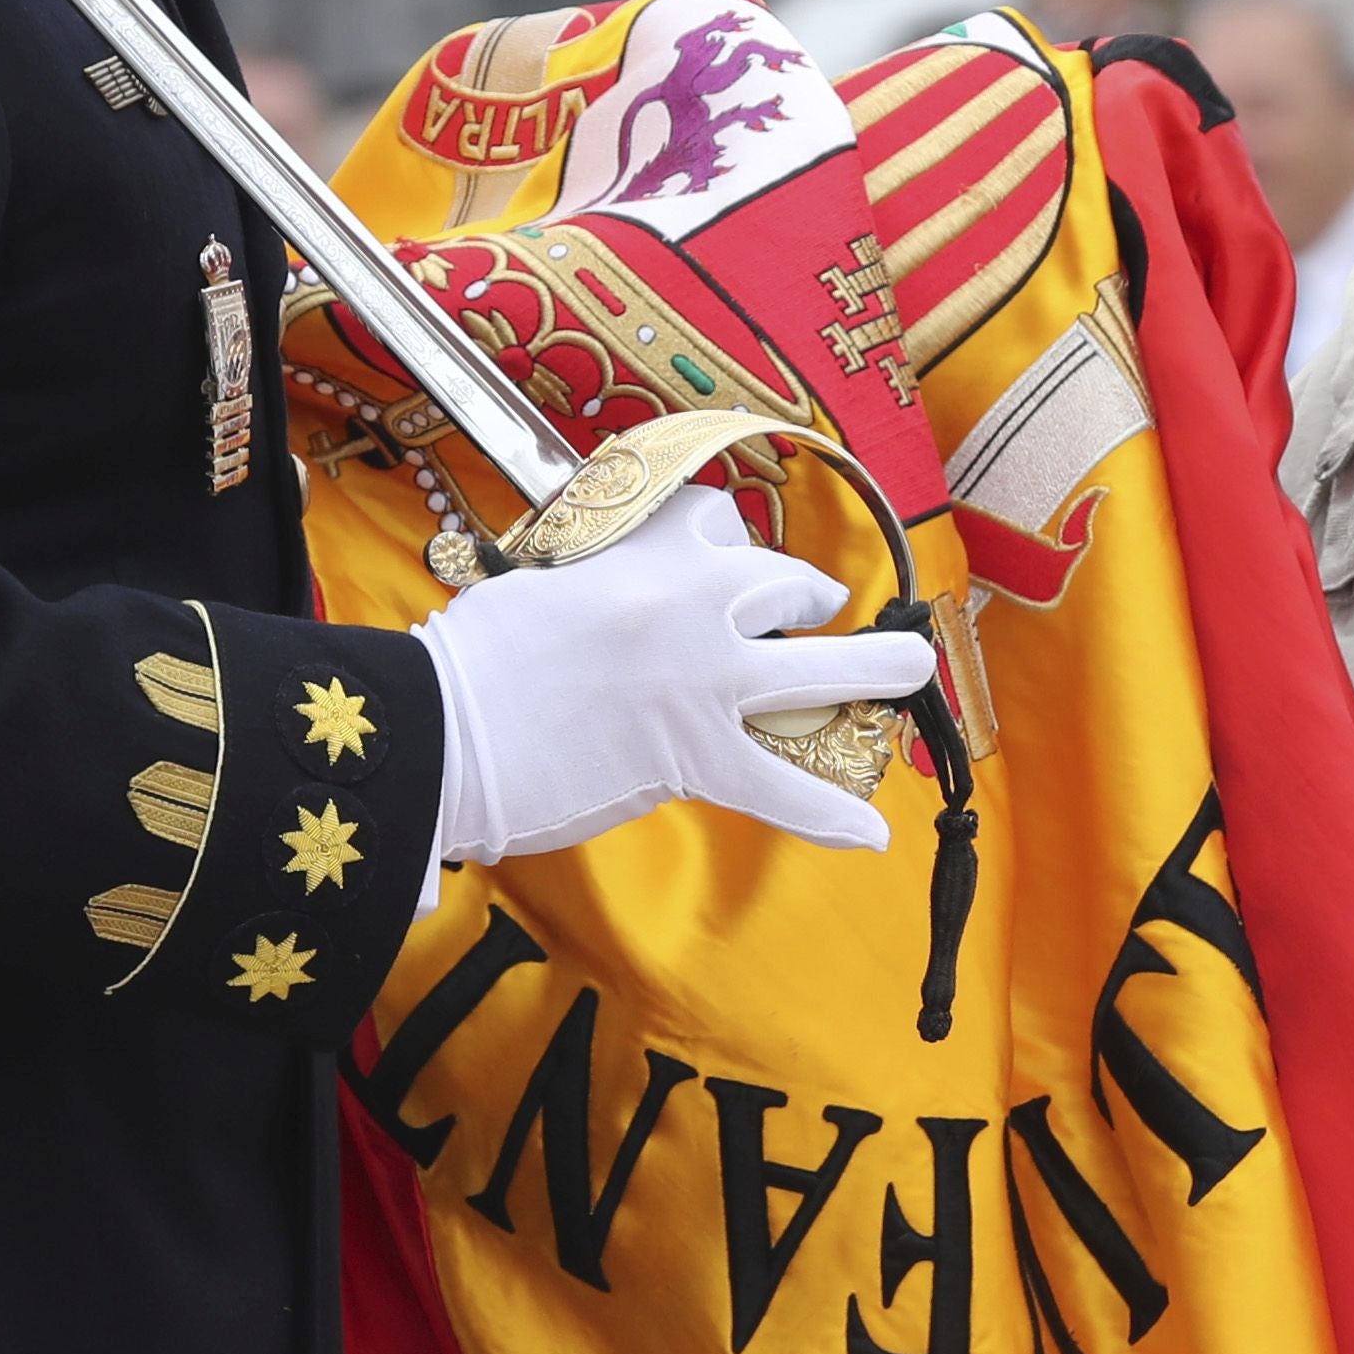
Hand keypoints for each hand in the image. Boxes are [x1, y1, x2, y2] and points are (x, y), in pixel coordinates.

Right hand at [417, 488, 942, 862]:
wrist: (440, 729)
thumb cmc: (468, 661)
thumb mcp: (537, 586)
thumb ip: (593, 589)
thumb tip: (607, 613)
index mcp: (643, 552)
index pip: (712, 519)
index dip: (723, 541)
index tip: (722, 554)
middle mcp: (692, 604)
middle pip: (783, 583)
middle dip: (805, 597)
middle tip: (814, 609)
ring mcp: (704, 680)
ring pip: (819, 671)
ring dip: (876, 670)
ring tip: (912, 671)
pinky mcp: (697, 756)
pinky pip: (782, 789)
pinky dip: (828, 816)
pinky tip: (871, 834)